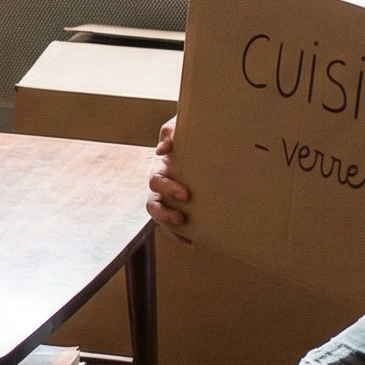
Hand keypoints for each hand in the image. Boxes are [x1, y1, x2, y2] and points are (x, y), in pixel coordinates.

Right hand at [145, 115, 190, 242]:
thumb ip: (171, 131)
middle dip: (165, 213)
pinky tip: (192, 240)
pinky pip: (177, 225)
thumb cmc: (193, 129)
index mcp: (162, 167)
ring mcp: (173, 197)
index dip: (167, 189)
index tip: (185, 195)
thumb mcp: (180, 123)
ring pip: (161, 217)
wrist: (212, 134)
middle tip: (182, 217)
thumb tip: (164, 149)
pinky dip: (180, 235)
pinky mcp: (186, 206)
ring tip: (185, 231)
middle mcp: (164, 184)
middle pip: (153, 204)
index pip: (156, 182)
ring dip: (169, 226)